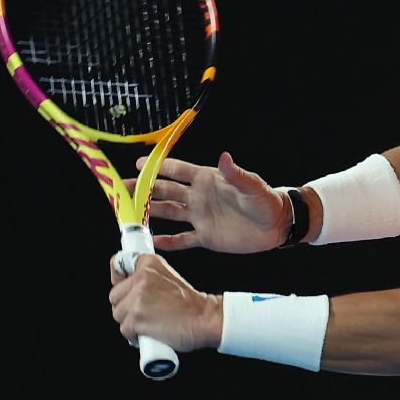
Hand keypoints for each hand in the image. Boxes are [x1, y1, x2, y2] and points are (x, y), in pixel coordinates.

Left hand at [109, 253, 222, 351]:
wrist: (205, 318)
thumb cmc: (192, 304)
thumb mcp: (169, 277)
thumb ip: (149, 278)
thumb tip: (129, 289)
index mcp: (149, 263)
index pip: (118, 264)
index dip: (118, 278)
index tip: (120, 285)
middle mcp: (141, 277)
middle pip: (115, 296)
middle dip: (125, 307)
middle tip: (143, 313)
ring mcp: (138, 297)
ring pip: (118, 314)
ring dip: (130, 323)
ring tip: (149, 324)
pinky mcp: (137, 317)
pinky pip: (125, 330)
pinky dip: (135, 336)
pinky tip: (149, 333)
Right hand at [127, 151, 288, 252]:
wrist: (276, 225)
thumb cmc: (265, 200)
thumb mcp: (252, 186)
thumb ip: (236, 174)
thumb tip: (224, 157)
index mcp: (207, 180)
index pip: (177, 170)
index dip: (158, 167)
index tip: (139, 164)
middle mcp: (199, 197)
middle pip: (165, 191)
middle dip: (144, 189)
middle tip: (123, 189)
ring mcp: (200, 217)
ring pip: (169, 213)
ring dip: (150, 213)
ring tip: (130, 214)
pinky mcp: (205, 236)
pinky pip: (182, 239)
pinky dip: (167, 241)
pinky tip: (151, 242)